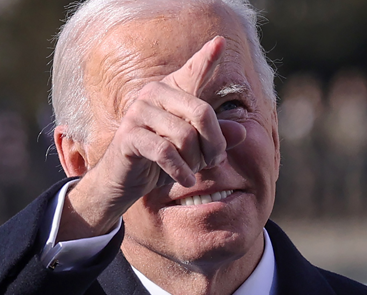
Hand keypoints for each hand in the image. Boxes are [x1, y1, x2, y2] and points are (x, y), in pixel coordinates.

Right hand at [57, 36, 246, 239]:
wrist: (124, 182)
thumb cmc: (160, 161)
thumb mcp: (194, 149)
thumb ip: (217, 138)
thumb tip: (242, 132)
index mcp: (171, 91)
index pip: (193, 72)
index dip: (207, 58)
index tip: (220, 41)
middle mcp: (154, 94)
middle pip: (202, 113)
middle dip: (214, 144)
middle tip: (213, 162)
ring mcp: (139, 112)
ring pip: (185, 136)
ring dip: (196, 161)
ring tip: (193, 171)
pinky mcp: (129, 136)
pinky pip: (166, 152)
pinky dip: (180, 170)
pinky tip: (185, 179)